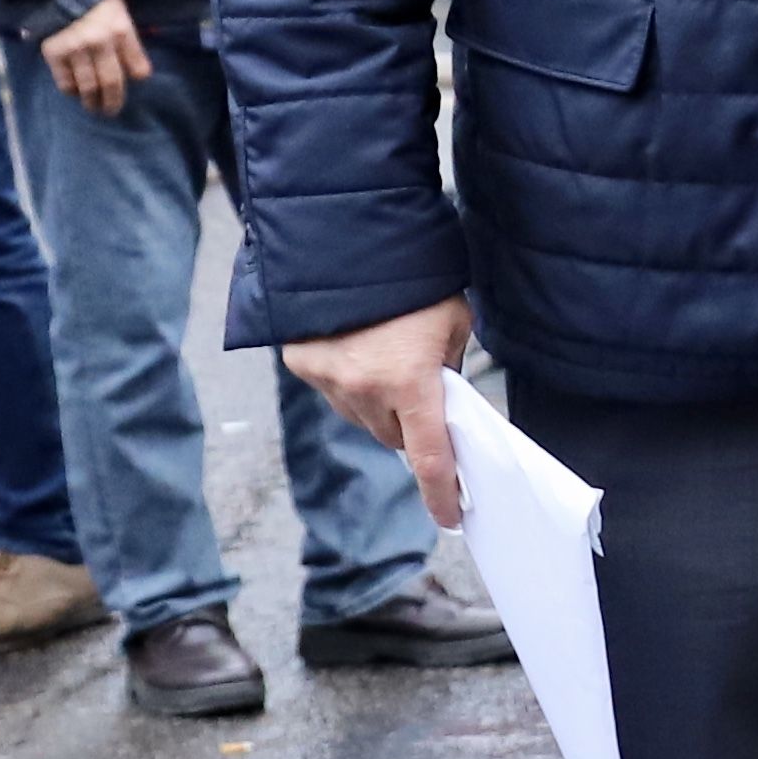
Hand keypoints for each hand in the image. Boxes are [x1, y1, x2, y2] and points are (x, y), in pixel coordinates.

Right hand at [39, 0, 151, 119]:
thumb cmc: (97, 7)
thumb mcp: (121, 16)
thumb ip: (129, 42)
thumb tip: (138, 74)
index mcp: (120, 31)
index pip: (137, 66)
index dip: (136, 79)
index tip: (133, 85)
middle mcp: (99, 42)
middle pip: (111, 82)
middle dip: (113, 101)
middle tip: (112, 111)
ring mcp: (75, 49)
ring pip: (88, 87)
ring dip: (92, 103)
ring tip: (94, 108)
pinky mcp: (54, 54)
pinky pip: (65, 84)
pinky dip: (72, 92)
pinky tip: (76, 92)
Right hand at [281, 298, 476, 524]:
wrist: (352, 242)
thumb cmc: (416, 281)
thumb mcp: (453, 322)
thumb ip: (448, 366)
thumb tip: (441, 395)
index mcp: (413, 383)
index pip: (431, 457)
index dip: (442, 493)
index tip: (451, 516)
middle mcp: (367, 391)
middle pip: (395, 437)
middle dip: (412, 426)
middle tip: (421, 394)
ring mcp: (330, 381)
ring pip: (363, 419)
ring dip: (379, 406)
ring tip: (387, 361)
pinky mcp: (304, 366)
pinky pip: (334, 392)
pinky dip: (349, 382)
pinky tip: (357, 349)